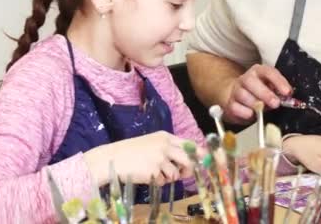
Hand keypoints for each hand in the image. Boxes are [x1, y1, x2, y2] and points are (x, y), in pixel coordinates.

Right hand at [84, 131, 199, 186]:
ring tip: (156, 173)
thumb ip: (170, 150)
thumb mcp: (152, 144)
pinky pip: (164, 181)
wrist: (111, 158)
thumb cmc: (131, 152)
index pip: (190, 144)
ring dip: (169, 177)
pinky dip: (158, 182)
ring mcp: (160, 158)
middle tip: (183, 174)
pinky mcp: (154, 171)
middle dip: (189, 169)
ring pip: (176, 173)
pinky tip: (147, 176)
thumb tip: (189, 162)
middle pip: (188, 159)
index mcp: (165, 137)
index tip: (209, 160)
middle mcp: (165, 146)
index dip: (200, 154)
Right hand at [222, 64, 291, 123]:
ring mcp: (236, 90)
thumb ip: (279, 92)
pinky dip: (246, 113)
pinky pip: (236, 108)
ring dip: (255, 104)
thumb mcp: (271, 89)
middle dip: (265, 94)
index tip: (287, 92)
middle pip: (251, 82)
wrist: (237, 98)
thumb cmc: (259, 93)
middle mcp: (246, 78)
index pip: (268, 72)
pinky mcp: (230, 103)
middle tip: (276, 103)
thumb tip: (288, 98)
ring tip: (263, 110)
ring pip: (243, 95)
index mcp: (258, 71)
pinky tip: (252, 114)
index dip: (278, 82)